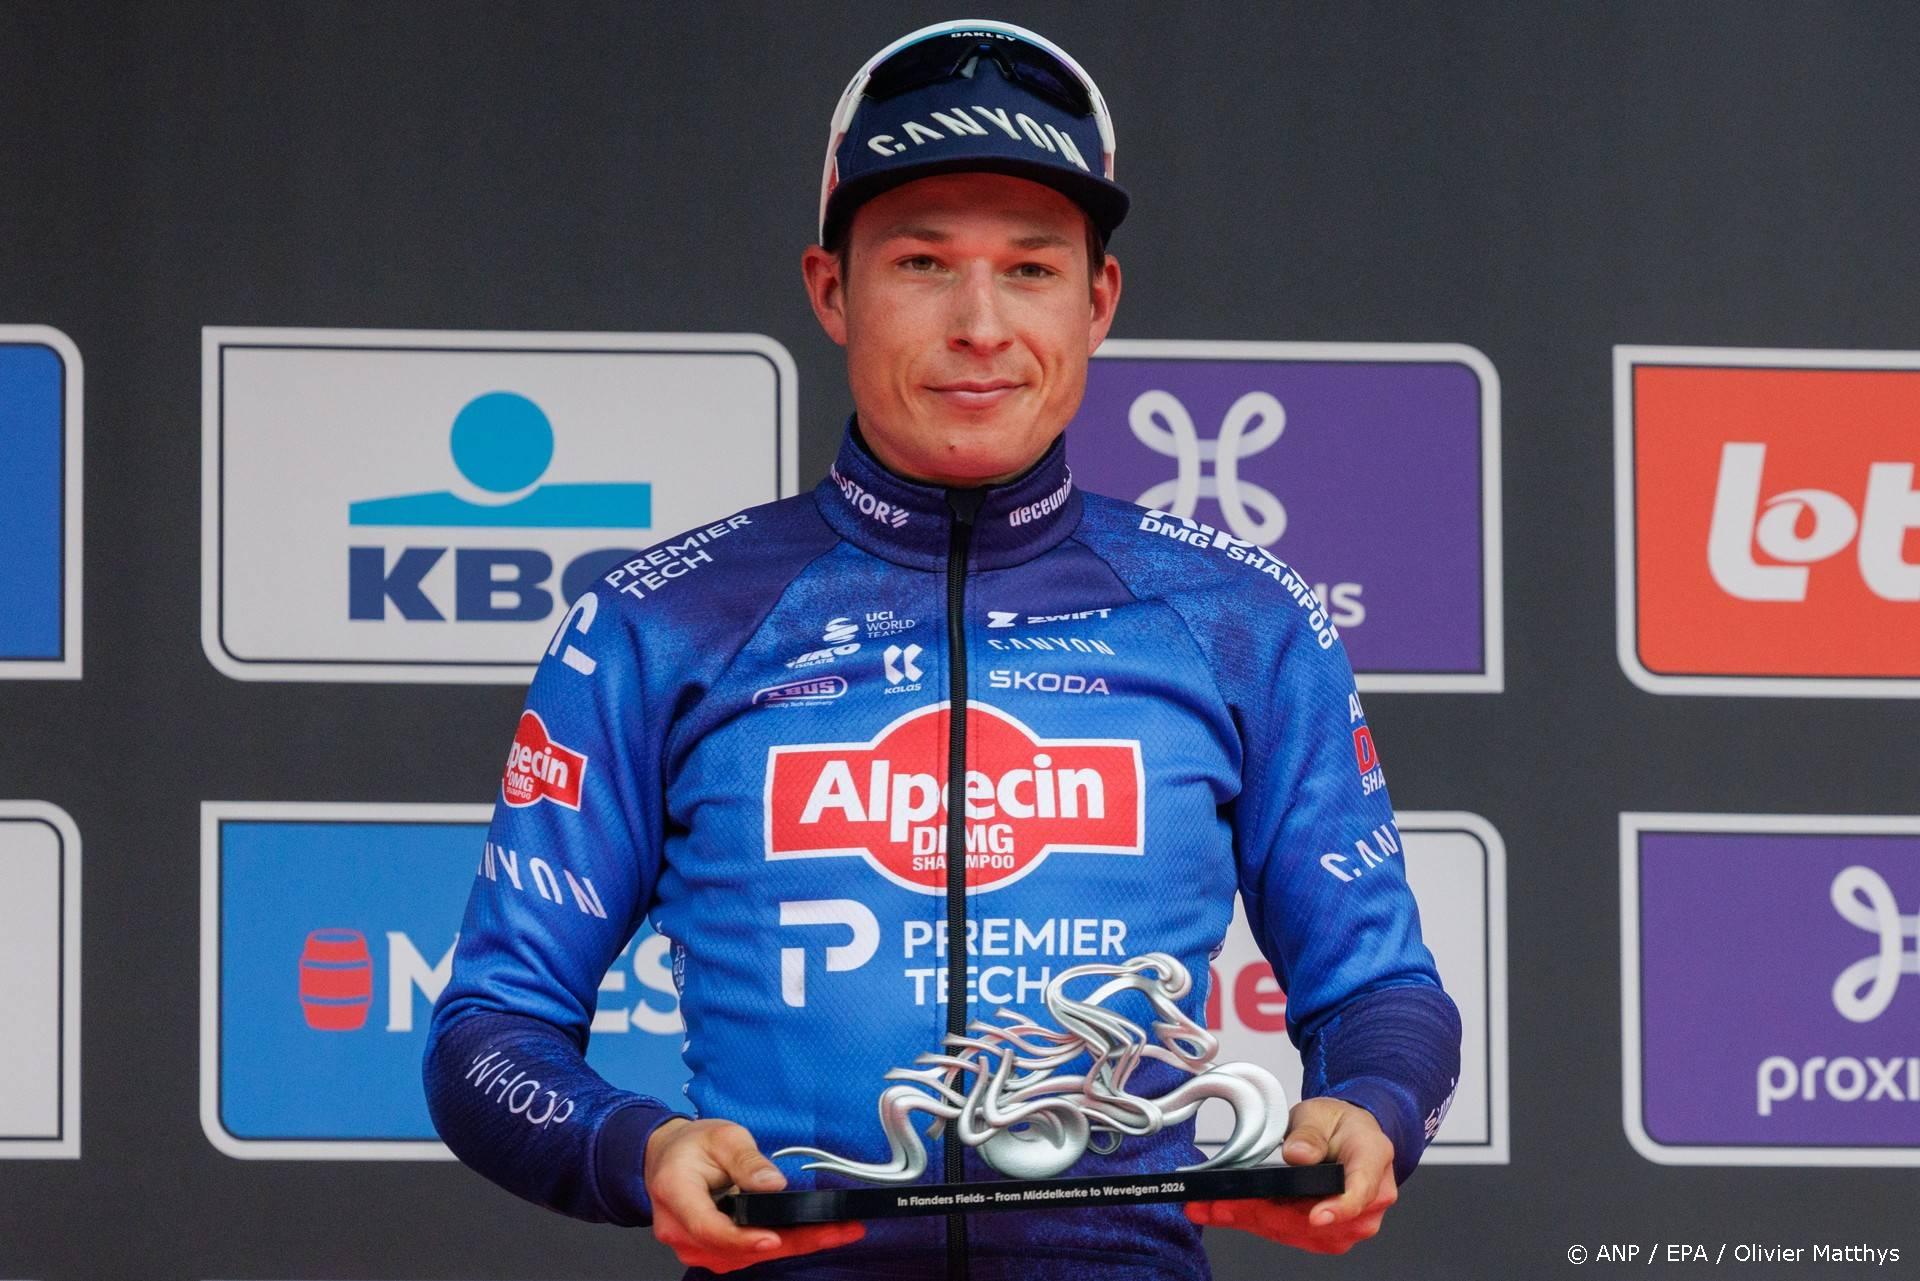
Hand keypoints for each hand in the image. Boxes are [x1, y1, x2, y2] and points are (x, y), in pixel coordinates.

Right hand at [644, 1117, 864, 1273]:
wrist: (668, 1158)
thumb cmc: (693, 1145)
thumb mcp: (723, 1137)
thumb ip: (747, 1160)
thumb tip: (773, 1184)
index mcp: (676, 1194)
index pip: (708, 1227)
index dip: (743, 1238)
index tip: (775, 1237)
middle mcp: (679, 1230)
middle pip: (737, 1248)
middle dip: (793, 1241)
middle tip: (839, 1230)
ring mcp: (693, 1247)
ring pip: (746, 1256)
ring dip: (793, 1245)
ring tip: (836, 1231)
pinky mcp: (709, 1252)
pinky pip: (746, 1255)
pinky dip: (780, 1245)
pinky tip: (810, 1235)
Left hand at [1184, 1097, 1396, 1254]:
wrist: (1349, 1135)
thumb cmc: (1340, 1125)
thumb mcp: (1321, 1114)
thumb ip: (1309, 1134)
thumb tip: (1298, 1154)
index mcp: (1372, 1162)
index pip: (1359, 1192)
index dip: (1338, 1209)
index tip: (1316, 1215)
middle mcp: (1367, 1201)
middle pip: (1315, 1219)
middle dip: (1262, 1214)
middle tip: (1221, 1205)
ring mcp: (1348, 1223)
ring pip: (1296, 1231)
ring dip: (1251, 1221)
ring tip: (1212, 1208)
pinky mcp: (1326, 1234)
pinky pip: (1290, 1232)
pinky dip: (1256, 1223)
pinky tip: (1228, 1214)